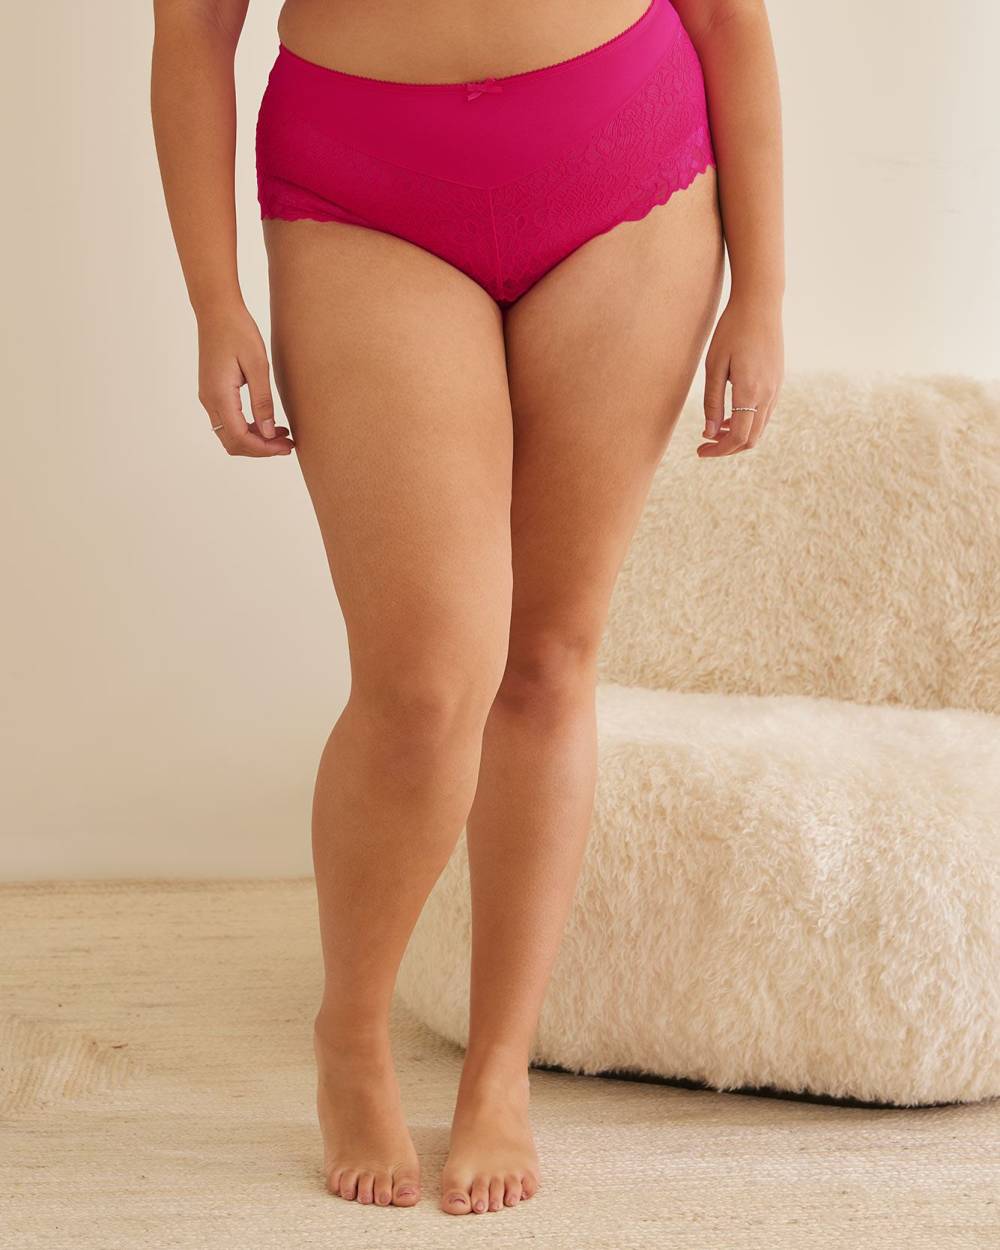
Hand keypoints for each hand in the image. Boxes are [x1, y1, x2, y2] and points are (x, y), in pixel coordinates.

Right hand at [197, 303, 293, 456]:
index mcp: (220, 395)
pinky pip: (228, 422)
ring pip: (230, 435)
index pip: (240, 438)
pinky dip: (248, 429)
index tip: (287, 446)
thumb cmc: (238, 332)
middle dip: (261, 449)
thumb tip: (269, 433)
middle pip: (233, 442)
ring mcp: (208, 398)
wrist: (216, 311)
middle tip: (288, 445)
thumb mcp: (258, 366)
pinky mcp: (212, 393)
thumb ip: (262, 402)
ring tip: (283, 435)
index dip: (264, 448)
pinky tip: (268, 423)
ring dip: (255, 440)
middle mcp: (209, 401)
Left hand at [699, 292, 783, 456]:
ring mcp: (776, 388)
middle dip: (727, 448)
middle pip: (751, 439)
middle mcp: (768, 394)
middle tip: (704, 445)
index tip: (700, 451)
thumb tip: (710, 434)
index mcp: (750, 391)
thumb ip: (712, 402)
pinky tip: (729, 415)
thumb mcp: (714, 367)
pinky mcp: (778, 382)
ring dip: (737, 435)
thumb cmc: (731, 331)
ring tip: (714, 431)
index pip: (737, 437)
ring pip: (759, 428)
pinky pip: (764, 414)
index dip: (718, 450)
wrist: (760, 304)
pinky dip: (747, 422)